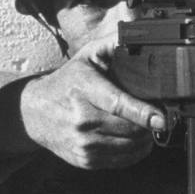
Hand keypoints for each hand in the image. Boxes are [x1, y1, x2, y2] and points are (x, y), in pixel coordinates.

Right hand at [18, 35, 165, 168]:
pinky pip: (122, 161)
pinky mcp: (85, 160)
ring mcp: (83, 143)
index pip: (118, 105)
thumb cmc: (66, 83)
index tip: (161, 118)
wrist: (33, 113)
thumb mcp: (86, 57)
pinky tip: (133, 138)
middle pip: (130, 129)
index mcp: (84, 90)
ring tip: (144, 126)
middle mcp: (82, 119)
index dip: (143, 113)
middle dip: (149, 124)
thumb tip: (137, 33)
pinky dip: (134, 151)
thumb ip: (113, 44)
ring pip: (129, 147)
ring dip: (144, 138)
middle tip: (156, 115)